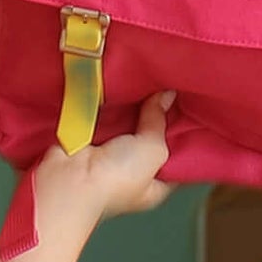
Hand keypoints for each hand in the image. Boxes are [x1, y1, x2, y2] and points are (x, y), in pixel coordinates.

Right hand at [19, 94, 178, 252]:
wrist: (68, 180)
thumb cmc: (113, 180)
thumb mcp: (152, 151)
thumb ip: (160, 122)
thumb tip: (167, 96)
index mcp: (154, 184)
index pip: (177, 157)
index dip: (186, 134)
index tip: (193, 106)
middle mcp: (133, 170)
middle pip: (152, 136)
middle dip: (160, 114)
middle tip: (172, 85)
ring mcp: (110, 153)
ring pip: (128, 123)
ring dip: (134, 105)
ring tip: (149, 78)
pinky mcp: (89, 137)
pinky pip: (106, 115)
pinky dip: (111, 102)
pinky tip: (122, 83)